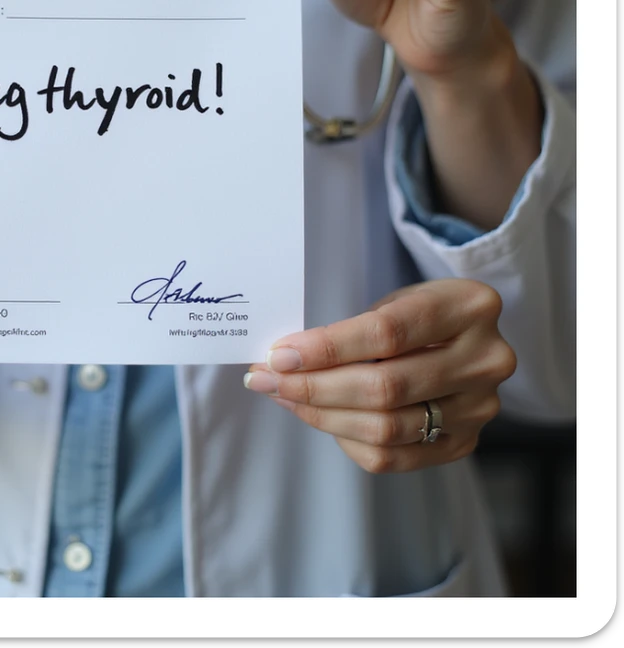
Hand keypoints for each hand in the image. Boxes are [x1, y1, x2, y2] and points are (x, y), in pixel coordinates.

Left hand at [243, 280, 516, 472]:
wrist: (467, 338)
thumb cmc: (418, 311)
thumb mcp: (397, 298)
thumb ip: (354, 326)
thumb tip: (285, 358)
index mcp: (470, 306)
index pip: (387, 333)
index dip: (327, 348)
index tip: (279, 354)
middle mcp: (487, 360)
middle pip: (385, 387)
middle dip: (314, 386)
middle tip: (267, 379)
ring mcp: (481, 408)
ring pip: (387, 428)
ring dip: (322, 415)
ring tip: (284, 396)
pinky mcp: (466, 442)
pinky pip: (395, 457)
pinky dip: (348, 440)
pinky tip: (320, 417)